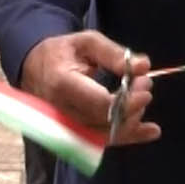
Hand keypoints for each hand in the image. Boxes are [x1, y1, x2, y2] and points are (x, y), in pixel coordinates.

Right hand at [19, 31, 157, 145]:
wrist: (33, 68)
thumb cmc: (61, 52)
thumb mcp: (85, 42)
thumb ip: (114, 54)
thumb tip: (144, 66)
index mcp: (61, 83)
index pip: (98, 102)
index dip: (126, 100)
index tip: (145, 87)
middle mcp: (62, 110)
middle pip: (104, 120)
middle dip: (132, 106)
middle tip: (145, 84)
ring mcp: (66, 126)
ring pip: (106, 134)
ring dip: (132, 120)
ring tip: (143, 99)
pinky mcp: (73, 133)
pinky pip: (103, 140)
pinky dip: (129, 136)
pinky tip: (151, 131)